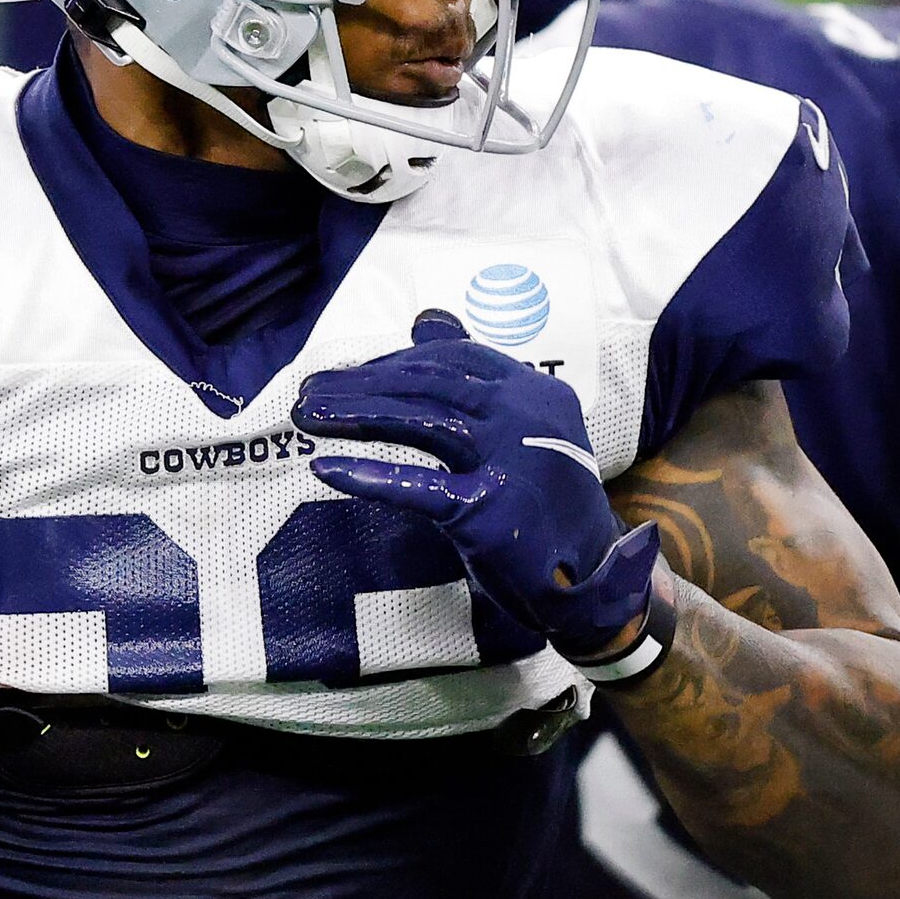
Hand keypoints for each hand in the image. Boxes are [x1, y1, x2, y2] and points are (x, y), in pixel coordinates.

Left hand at [294, 311, 658, 660]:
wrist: (592, 581)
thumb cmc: (547, 502)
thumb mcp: (521, 427)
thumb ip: (477, 375)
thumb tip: (427, 317)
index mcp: (535, 391)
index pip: (454, 359)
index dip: (395, 361)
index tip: (351, 375)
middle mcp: (526, 416)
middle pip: (430, 384)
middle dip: (363, 383)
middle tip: (310, 392)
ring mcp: (510, 460)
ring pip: (420, 421)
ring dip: (355, 414)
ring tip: (307, 415)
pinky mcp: (489, 510)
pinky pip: (417, 487)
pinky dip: (367, 476)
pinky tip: (326, 467)